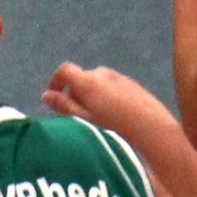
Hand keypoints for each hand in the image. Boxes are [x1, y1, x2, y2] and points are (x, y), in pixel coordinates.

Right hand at [44, 62, 166, 135]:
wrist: (150, 126)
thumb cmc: (112, 126)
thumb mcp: (84, 119)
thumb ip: (64, 106)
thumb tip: (46, 95)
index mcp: (87, 81)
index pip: (64, 70)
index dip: (55, 81)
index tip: (54, 97)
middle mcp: (101, 73)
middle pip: (81, 78)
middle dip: (74, 93)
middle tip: (75, 115)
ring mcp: (118, 77)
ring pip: (96, 82)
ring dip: (90, 95)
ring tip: (96, 117)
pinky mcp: (131, 84)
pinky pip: (111, 86)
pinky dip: (106, 96)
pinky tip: (113, 115)